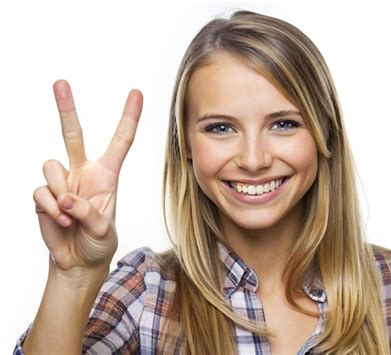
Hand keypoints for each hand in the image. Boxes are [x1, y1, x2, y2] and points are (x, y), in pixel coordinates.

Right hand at [33, 80, 142, 272]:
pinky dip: (49, 208)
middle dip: (66, 108)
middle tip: (60, 82)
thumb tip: (65, 197)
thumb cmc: (99, 243)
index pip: (121, 142)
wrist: (78, 262)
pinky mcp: (44, 196)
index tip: (136, 94)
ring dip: (59, 192)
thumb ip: (88, 213)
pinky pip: (39, 191)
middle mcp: (83, 173)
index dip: (128, 118)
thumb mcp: (104, 231)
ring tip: (70, 217)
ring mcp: (62, 183)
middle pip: (73, 134)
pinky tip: (60, 221)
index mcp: (107, 175)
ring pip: (51, 166)